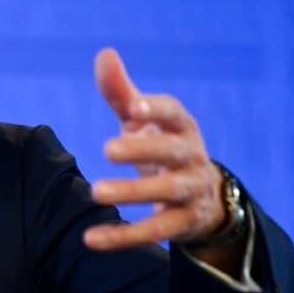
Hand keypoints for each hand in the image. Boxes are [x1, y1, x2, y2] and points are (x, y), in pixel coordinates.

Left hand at [83, 48, 227, 251]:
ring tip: (94, 192)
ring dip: (132, 192)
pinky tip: (91, 239)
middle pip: (171, 152)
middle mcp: (191, 157)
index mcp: (181, 128)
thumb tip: (103, 53)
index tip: (130, 108)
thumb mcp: (141, 120)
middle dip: (142, 150)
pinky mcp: (183, 223)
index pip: (174, 114)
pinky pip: (154, 231)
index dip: (155, 109)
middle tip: (106, 148)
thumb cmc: (160, 145)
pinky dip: (123, 236)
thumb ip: (121, 92)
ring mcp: (190, 191)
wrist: (202, 197)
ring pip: (166, 192)